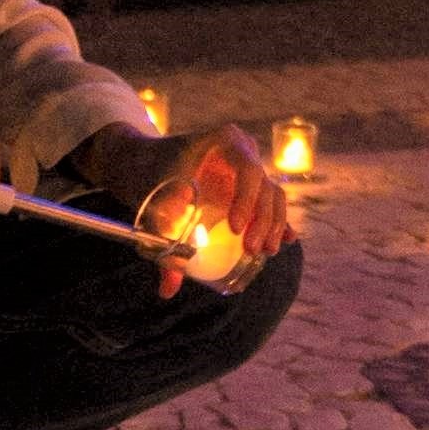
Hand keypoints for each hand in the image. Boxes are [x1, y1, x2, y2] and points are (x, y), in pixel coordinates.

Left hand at [72, 120, 299, 297]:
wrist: (143, 159)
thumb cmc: (148, 173)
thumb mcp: (154, 199)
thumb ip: (163, 238)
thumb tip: (168, 289)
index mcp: (225, 141)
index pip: (248, 169)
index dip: (247, 200)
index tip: (235, 229)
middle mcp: (243, 152)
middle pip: (265, 186)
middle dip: (263, 221)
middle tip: (252, 250)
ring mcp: (248, 169)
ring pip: (272, 196)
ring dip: (273, 225)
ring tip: (265, 252)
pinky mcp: (247, 187)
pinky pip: (268, 203)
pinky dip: (277, 221)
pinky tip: (285, 240)